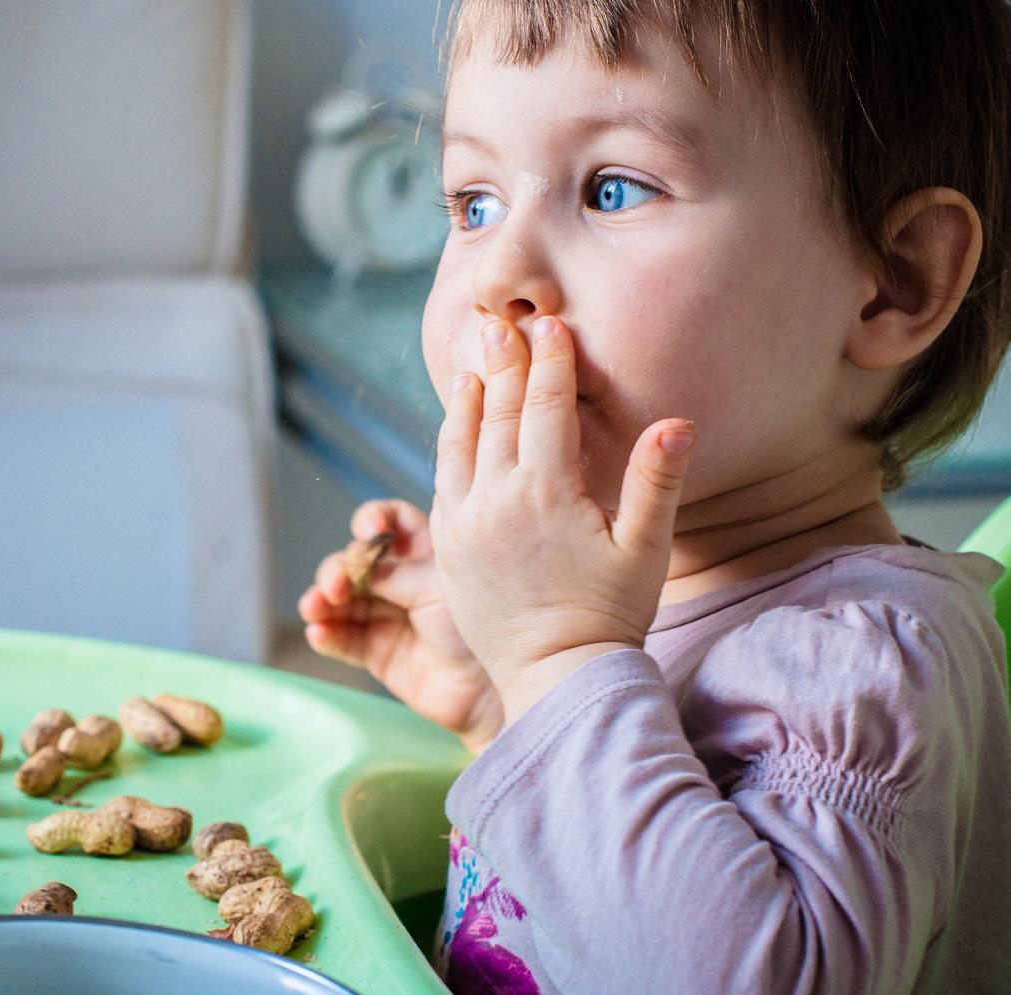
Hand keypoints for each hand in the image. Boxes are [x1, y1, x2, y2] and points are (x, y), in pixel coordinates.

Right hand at [298, 499, 502, 752]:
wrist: (490, 690)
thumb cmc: (477, 628)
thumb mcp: (437, 588)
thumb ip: (393, 574)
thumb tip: (355, 566)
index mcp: (426, 554)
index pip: (393, 522)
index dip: (374, 519)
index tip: (367, 531)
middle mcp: (402, 581)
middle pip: (354, 562)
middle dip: (338, 569)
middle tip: (337, 587)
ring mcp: (387, 617)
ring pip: (339, 600)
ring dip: (320, 600)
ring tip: (315, 608)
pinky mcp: (376, 653)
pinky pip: (341, 639)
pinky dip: (325, 634)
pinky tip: (319, 632)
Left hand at [429, 316, 695, 720]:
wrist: (556, 677)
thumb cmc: (611, 614)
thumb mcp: (646, 549)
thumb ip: (658, 482)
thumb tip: (679, 422)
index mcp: (544, 492)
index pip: (545, 409)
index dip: (549, 363)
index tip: (550, 325)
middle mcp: (494, 500)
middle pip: (498, 414)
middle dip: (505, 365)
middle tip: (503, 323)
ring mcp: (463, 523)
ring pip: (459, 443)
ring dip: (469, 400)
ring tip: (474, 365)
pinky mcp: (447, 547)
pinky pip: (443, 480)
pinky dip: (450, 444)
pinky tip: (458, 429)